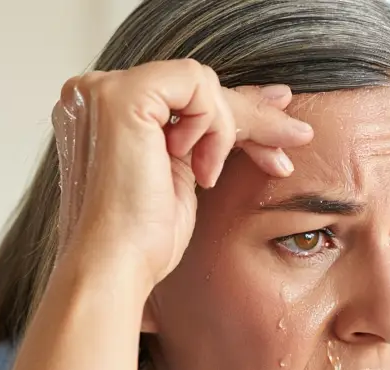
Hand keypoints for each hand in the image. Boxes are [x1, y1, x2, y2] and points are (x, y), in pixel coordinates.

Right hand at [49, 60, 315, 289]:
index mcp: (104, 112)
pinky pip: (196, 84)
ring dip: (225, 132)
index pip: (182, 98)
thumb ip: (206, 135)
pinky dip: (211, 126)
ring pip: (202, 84)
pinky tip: (198, 167)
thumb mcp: (185, 174)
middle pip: (194, 88)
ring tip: (209, 178)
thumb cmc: (143, 239)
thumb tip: (270, 101)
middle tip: (294, 139)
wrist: (116, 265)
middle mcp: (96, 93)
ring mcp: (104, 90)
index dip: (235, 113)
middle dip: (251, 117)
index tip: (281, 132)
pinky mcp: (122, 95)